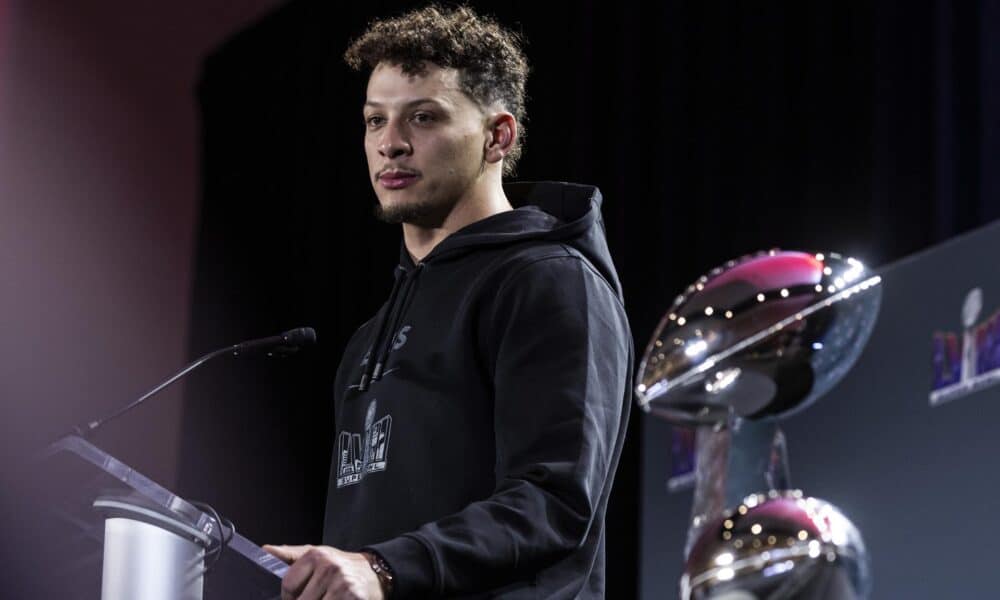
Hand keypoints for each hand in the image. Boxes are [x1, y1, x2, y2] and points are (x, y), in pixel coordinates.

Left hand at [262, 544, 384, 599]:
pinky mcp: (352, 599)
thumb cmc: (343, 567)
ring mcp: (342, 585)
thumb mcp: (319, 555)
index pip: (287, 585)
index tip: (300, 595)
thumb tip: (265, 550)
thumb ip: (290, 555)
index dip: (290, 596)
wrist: (377, 574)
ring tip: (327, 598)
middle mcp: (329, 567)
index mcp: (317, 555)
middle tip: (317, 597)